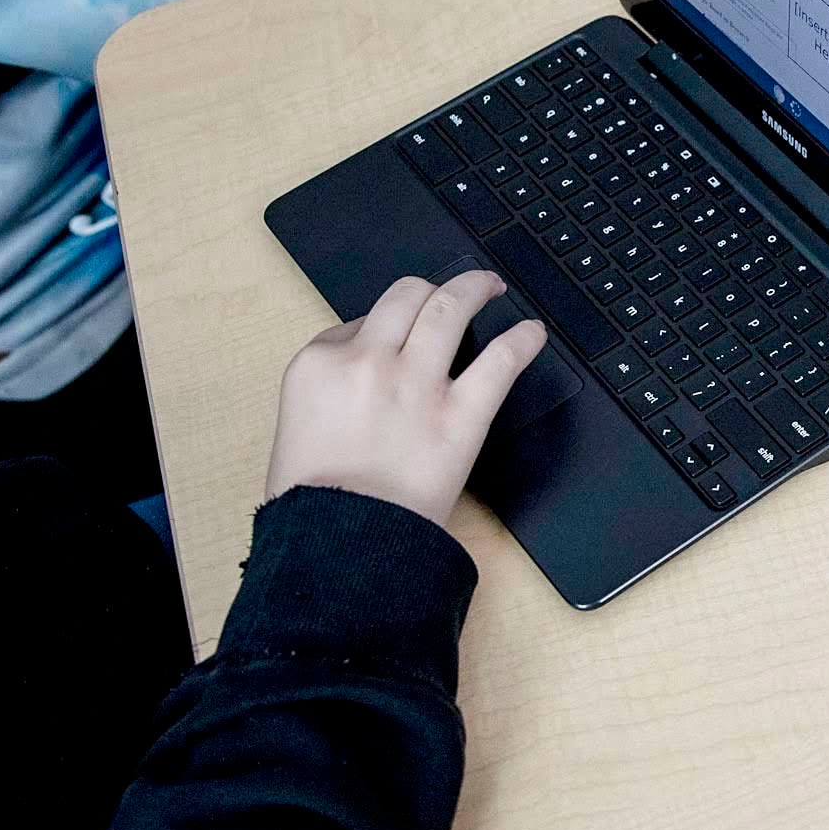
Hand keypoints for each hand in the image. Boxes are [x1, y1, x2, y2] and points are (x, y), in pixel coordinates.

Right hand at [264, 271, 546, 526]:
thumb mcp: (295, 425)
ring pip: (449, 309)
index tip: (399, 338)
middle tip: (452, 288)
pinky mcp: (459, 418)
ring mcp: (416, 386)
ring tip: (489, 285)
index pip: (360, 322)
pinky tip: (533, 333)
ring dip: (474, 288)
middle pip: (406, 298)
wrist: (337, 544)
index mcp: (320, 363)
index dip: (385, 328)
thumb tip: (365, 363)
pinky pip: (499, 363)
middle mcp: (368, 362)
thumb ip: (329, 386)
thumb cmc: (313, 499)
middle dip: (431, 288)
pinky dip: (521, 341)